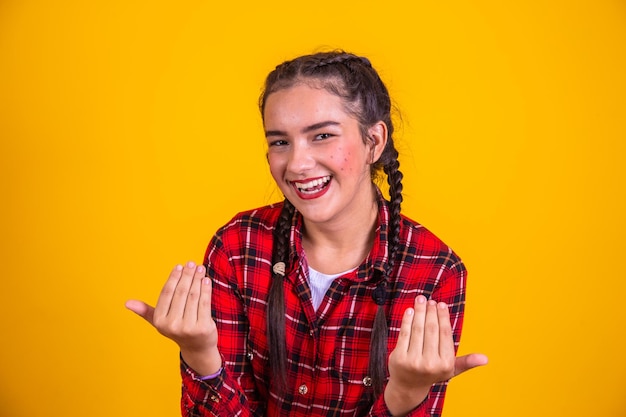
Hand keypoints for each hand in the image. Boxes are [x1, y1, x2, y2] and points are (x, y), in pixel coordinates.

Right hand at [125, 261, 221, 375]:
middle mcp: (172, 325)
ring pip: (193, 296)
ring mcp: (188, 327)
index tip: (179, 266)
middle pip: (181, 293)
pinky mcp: (203, 328)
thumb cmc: (177, 329)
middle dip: (187, 275)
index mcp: (159, 321)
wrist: (196, 348)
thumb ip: (145, 311)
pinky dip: (206, 290)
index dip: (173, 278)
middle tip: (191, 263)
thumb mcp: (159, 321)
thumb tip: (127, 303)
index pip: (166, 293)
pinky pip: (204, 303)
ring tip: (200, 268)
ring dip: (197, 279)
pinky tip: (206, 280)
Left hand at [385, 295, 487, 415]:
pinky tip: (410, 311)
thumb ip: (466, 362)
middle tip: (430, 300)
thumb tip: (485, 359)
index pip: (445, 334)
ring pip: (417, 329)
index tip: (441, 305)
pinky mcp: (399, 358)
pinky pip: (404, 334)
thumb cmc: (431, 373)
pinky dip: (407, 320)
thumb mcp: (451, 370)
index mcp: (445, 364)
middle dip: (430, 312)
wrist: (408, 386)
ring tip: (420, 300)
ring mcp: (413, 361)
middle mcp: (430, 363)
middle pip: (431, 329)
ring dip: (419, 312)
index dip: (443, 317)